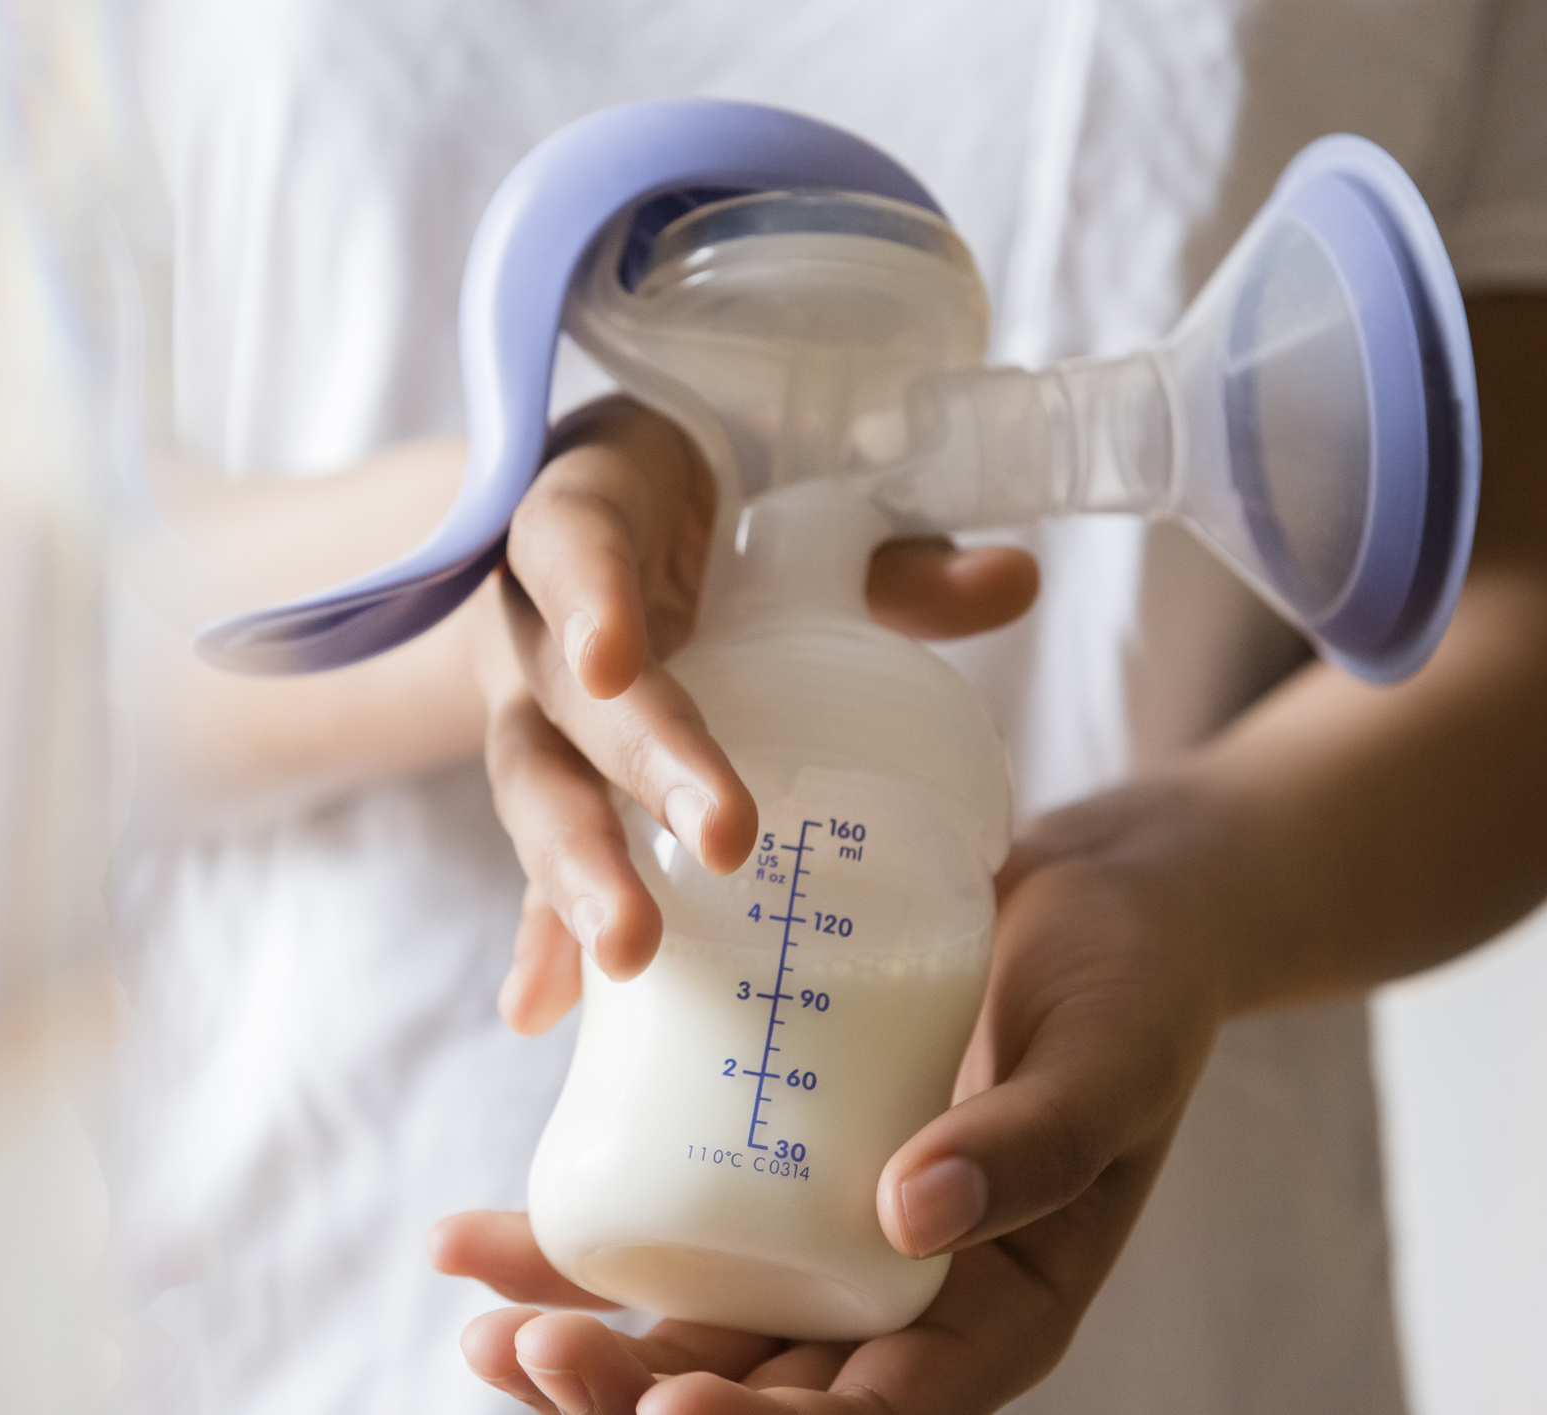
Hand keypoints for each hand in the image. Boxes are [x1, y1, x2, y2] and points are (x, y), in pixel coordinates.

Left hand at [433, 777, 1238, 1412]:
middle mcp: (900, 1300)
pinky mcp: (774, 1166)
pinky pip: (670, 1227)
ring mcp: (827, 1239)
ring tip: (481, 1320)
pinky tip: (479, 1238)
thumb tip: (913, 1221)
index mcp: (997, 1313)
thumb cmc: (1133, 985)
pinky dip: (577, 1241)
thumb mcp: (1109, 1061)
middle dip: (641, 1394)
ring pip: (697, 1330)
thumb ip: (1033, 1142)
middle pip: (762, 1390)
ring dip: (588, 1341)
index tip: (671, 1402)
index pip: (878, 1414)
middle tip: (534, 1351)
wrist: (1098, 898)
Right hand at [474, 396, 1037, 1034]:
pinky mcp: (550, 792)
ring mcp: (531, 714)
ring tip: (625, 952)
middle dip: (640, 768)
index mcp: (587, 521)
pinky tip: (540, 1010)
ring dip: (577, 874)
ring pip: (536, 790)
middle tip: (722, 841)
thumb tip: (1014, 580)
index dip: (588, 600)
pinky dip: (541, 939)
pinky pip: (532, 867)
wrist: (614, 544)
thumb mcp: (793, 530)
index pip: (570, 544)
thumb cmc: (714, 535)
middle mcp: (536, 626)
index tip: (615, 665)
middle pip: (564, 697)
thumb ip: (893, 563)